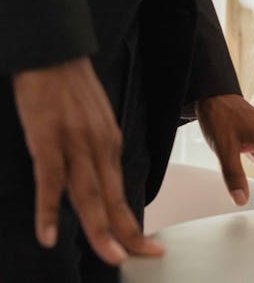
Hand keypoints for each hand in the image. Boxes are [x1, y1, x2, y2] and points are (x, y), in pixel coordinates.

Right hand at [12, 57, 162, 265]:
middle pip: (112, 199)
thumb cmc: (71, 88)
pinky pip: (50, 180)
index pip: (122, 192)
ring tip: (110, 256)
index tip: (146, 246)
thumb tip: (98, 179)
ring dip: (98, 229)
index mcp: (110, 144)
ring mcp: (74, 144)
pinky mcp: (47, 139)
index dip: (132, 222)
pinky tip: (49, 234)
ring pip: (88, 194)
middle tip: (141, 258)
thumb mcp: (94, 122)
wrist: (55, 54)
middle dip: (128, 233)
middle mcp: (99, 147)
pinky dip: (49, 208)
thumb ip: (96, 150)